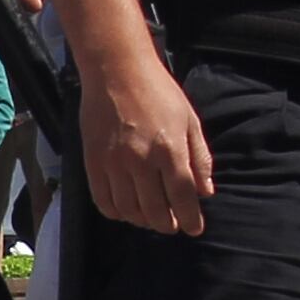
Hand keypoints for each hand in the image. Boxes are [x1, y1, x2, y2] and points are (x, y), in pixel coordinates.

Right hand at [82, 48, 215, 237]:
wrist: (116, 70)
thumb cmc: (157, 91)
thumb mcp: (189, 120)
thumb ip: (199, 158)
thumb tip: (205, 191)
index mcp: (170, 149)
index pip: (183, 197)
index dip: (190, 218)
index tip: (194, 228)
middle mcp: (142, 160)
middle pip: (156, 210)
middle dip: (167, 225)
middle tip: (172, 225)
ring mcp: (115, 163)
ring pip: (129, 210)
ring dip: (142, 221)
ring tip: (150, 218)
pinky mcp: (94, 162)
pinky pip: (103, 200)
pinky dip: (116, 212)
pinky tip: (125, 209)